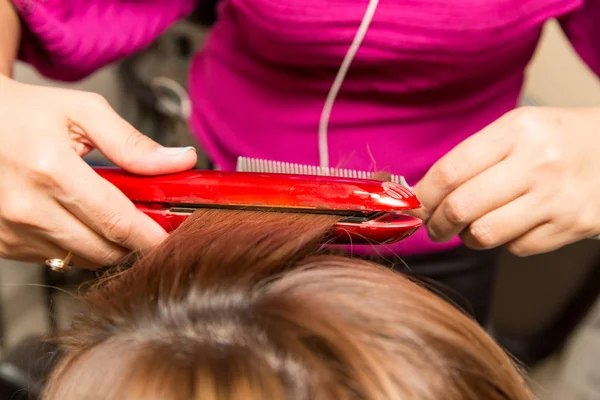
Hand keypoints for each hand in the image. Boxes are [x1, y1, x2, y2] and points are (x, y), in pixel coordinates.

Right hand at [0, 75, 196, 267]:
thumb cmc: (25, 114)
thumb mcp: (83, 111)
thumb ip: (132, 143)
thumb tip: (179, 162)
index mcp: (51, 170)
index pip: (118, 221)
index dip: (153, 235)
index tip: (174, 236)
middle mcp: (27, 207)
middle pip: (105, 249)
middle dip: (135, 241)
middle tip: (146, 220)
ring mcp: (12, 230)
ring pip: (84, 259)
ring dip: (107, 244)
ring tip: (107, 211)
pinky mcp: (3, 244)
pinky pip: (58, 259)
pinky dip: (78, 245)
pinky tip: (75, 217)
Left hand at [412, 106, 599, 256]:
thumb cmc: (557, 140)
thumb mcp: (517, 130)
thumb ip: (471, 158)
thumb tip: (422, 194)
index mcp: (517, 131)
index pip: (450, 171)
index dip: (422, 196)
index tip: (411, 207)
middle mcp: (538, 163)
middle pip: (461, 207)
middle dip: (436, 224)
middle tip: (433, 227)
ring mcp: (558, 197)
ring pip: (484, 234)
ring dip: (466, 237)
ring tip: (468, 229)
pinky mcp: (573, 225)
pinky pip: (516, 247)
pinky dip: (504, 242)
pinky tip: (511, 226)